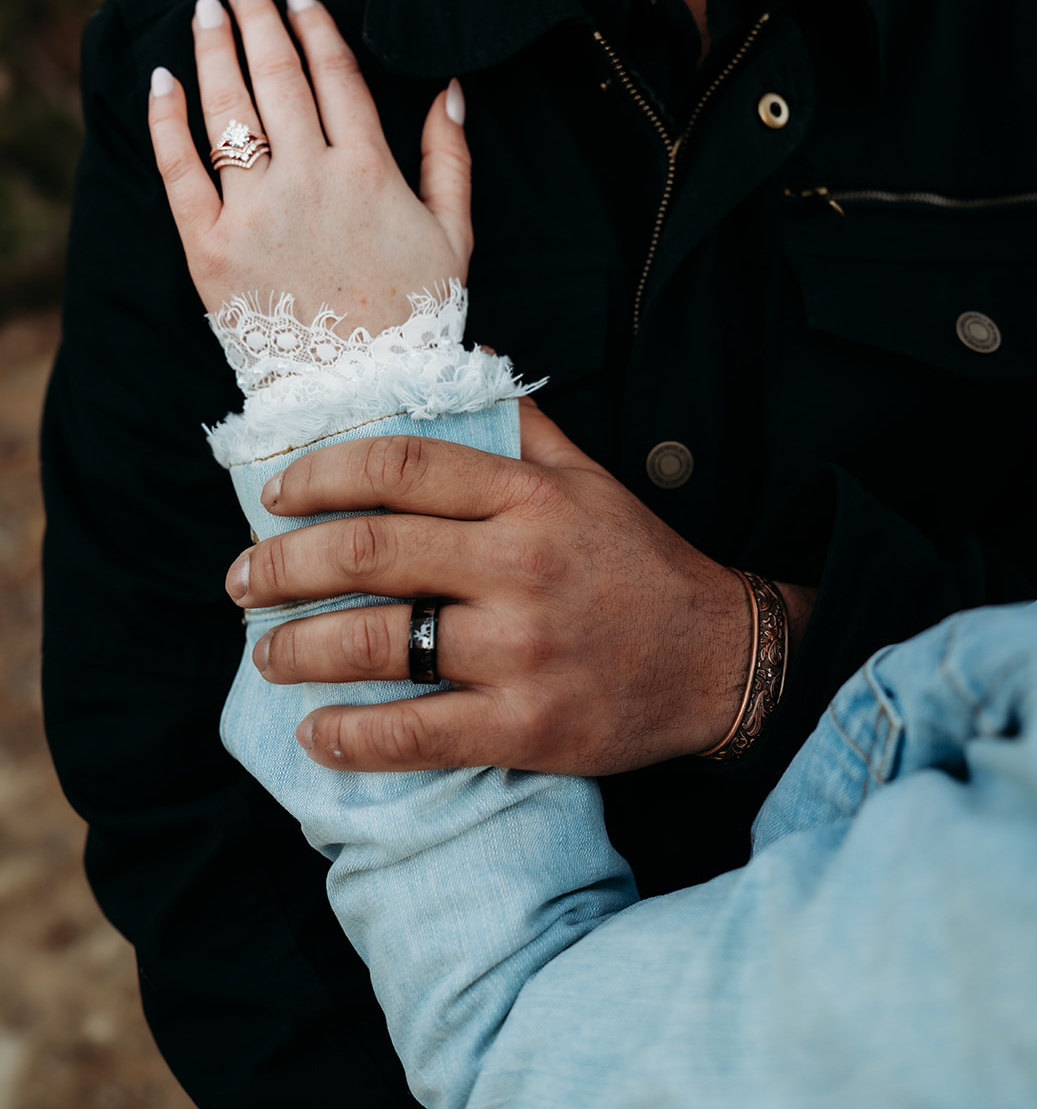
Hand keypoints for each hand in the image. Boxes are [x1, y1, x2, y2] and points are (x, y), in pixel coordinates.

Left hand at [147, 0, 470, 332]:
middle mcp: (308, 180)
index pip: (335, 76)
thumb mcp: (454, 236)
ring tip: (209, 11)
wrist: (364, 394)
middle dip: (258, 21)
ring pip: (228, 111)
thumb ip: (450, 157)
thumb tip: (451, 88)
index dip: (315, 27)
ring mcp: (254, 212)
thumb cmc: (415, 318)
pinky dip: (167, 121)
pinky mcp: (208, 248)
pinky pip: (179, 171)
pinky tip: (163, 82)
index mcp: (368, 171)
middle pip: (277, 78)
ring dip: (215, 52)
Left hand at [224, 400, 783, 775]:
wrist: (720, 659)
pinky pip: (415, 732)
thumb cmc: (640, 563)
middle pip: (370, 551)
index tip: (275, 498)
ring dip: (299, 648)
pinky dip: (351, 737)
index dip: (320, 475)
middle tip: (242, 581)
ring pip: (378, 640)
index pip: (400, 464)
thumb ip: (521, 427)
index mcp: (529, 496)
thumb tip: (461, 371)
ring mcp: (523, 649)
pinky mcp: (529, 726)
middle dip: (283, 566)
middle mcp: (521, 564)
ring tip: (266, 652)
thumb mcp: (589, 478)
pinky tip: (316, 733)